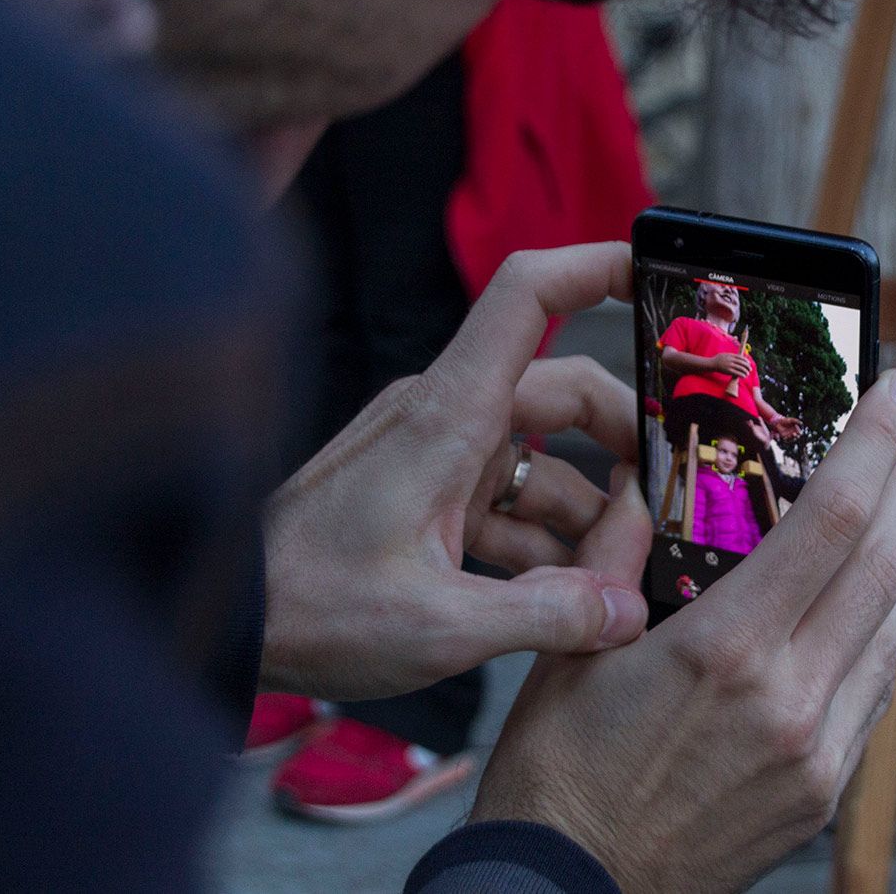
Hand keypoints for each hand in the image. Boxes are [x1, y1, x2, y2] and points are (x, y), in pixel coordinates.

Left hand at [260, 244, 652, 700]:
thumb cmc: (308, 607)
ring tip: (618, 588)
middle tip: (668, 513)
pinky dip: (547, 540)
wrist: (227, 624)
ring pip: (550, 458)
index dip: (600, 268)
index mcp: (451, 414)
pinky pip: (513, 497)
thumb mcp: (436, 626)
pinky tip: (568, 603)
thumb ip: (545, 615)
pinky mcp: (430, 491)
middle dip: (630, 449)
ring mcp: (439, 452)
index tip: (662, 278)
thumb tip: (626, 611)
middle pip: (571, 394)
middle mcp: (449, 415)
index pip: (530, 295)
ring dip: (590, 517)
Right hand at [471, 370, 895, 893]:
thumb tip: (643, 474)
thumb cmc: (559, 774)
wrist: (572, 891)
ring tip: (885, 507)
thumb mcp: (575, 647)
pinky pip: (873, 689)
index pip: (833, 520)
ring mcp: (818, 751)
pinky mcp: (824, 791)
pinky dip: (875, 630)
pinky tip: (856, 603)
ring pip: (891, 626)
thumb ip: (618, 548)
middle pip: (883, 563)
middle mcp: (790, 698)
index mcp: (726, 649)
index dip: (876, 445)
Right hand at [710, 353, 751, 378]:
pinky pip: (737, 373)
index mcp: (731, 355)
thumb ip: (731, 356)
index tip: (749, 363)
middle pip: (742, 363)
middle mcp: (731, 360)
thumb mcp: (725, 355)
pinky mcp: (728, 371)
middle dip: (747, 366)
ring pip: (740, 368)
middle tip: (750, 369)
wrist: (711, 364)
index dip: (746, 360)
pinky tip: (744, 376)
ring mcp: (729, 365)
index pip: (741, 357)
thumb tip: (739, 357)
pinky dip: (742, 374)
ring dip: (745, 371)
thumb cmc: (718, 359)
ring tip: (747, 373)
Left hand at [770, 414, 803, 439]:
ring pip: (792, 439)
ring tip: (792, 435)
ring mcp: (789, 435)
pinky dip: (787, 439)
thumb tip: (801, 423)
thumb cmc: (785, 420)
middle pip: (797, 437)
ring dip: (793, 438)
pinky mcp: (785, 437)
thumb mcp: (791, 420)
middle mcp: (793, 433)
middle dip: (797, 436)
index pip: (799, 433)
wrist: (778, 422)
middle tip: (795, 434)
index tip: (799, 433)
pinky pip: (787, 440)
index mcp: (796, 429)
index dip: (800, 433)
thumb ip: (796, 421)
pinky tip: (787, 437)